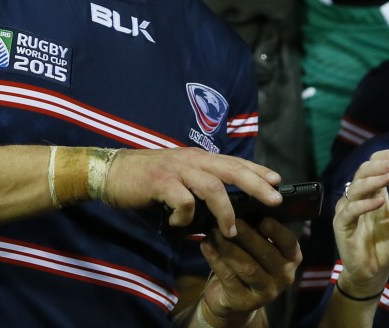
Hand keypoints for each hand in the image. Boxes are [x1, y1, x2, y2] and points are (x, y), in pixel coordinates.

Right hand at [102, 148, 282, 236]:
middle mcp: (192, 159)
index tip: (277, 181)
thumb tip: (222, 209)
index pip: (235, 162)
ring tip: (232, 229)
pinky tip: (180, 224)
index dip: (257, 171)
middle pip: (232, 170)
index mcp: (199, 158)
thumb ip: (199, 187)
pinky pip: (183, 200)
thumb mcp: (179, 178)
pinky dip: (186, 216)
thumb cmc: (146, 179)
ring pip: (212, 186)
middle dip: (256, 185)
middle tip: (275, 199)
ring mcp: (177, 169)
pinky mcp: (161, 182)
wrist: (110, 173)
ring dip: (225, 210)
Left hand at [199, 218, 301, 320]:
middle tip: (229, 220)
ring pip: (246, 266)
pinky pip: (229, 277)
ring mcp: (266, 292)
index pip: (289, 242)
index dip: (276, 230)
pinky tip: (205, 246)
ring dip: (228, 247)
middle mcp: (284, 276)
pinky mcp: (244, 301)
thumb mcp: (261, 246)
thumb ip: (260, 231)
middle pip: (266, 253)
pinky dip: (215, 259)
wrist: (236, 300)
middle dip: (246, 235)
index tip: (262, 218)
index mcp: (292, 258)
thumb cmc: (251, 262)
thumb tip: (245, 205)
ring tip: (213, 232)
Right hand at [332, 149, 388, 297]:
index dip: (385, 156)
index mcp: (372, 192)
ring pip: (356, 186)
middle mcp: (358, 196)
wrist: (376, 270)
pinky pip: (351, 209)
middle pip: (363, 171)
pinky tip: (381, 201)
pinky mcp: (342, 224)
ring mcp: (348, 209)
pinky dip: (365, 203)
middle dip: (381, 164)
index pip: (373, 165)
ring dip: (375, 179)